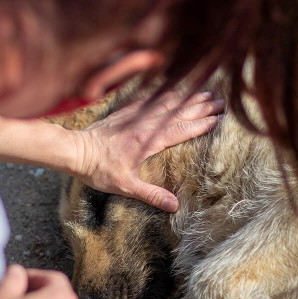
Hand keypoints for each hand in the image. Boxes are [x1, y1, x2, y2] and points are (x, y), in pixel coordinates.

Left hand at [71, 91, 223, 211]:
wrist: (75, 150)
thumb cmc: (99, 170)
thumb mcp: (125, 187)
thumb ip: (151, 195)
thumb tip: (175, 206)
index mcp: (148, 140)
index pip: (182, 129)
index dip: (203, 124)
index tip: (220, 119)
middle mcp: (145, 123)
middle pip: (180, 112)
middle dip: (202, 107)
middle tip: (223, 102)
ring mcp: (136, 114)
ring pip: (168, 102)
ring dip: (189, 98)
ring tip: (207, 93)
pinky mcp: (127, 111)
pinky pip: (152, 99)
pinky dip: (168, 95)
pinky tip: (176, 92)